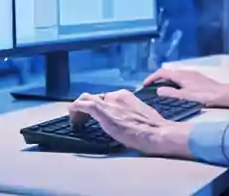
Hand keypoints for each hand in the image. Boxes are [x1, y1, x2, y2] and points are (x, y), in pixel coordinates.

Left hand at [67, 89, 192, 157]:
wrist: (156, 132)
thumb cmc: (153, 128)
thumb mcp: (140, 115)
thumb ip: (129, 113)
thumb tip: (124, 119)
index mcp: (126, 95)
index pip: (105, 97)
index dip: (97, 106)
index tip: (94, 116)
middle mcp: (116, 95)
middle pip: (94, 97)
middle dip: (86, 107)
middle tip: (82, 120)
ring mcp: (109, 103)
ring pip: (86, 99)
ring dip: (79, 109)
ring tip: (76, 121)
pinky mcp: (103, 112)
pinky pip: (83, 105)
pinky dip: (75, 109)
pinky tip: (71, 115)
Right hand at [142, 68, 228, 108]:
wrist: (222, 94)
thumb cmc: (204, 96)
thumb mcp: (184, 96)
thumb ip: (170, 93)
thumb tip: (158, 90)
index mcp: (181, 75)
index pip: (162, 72)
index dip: (151, 78)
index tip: (144, 85)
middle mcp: (185, 72)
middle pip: (168, 73)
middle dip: (157, 79)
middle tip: (150, 88)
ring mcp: (192, 74)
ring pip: (175, 75)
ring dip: (166, 81)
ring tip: (161, 90)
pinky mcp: (197, 79)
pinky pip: (181, 78)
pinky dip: (174, 82)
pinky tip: (176, 91)